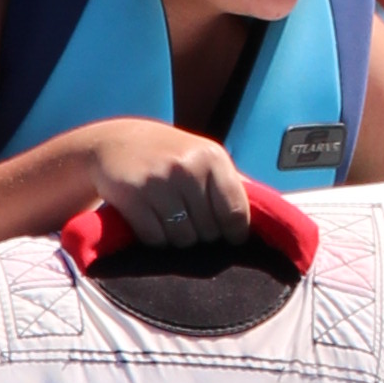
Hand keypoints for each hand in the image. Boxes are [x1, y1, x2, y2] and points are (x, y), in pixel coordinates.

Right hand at [62, 121, 250, 247]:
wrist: (114, 142)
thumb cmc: (168, 154)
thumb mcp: (203, 157)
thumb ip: (232, 185)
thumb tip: (269, 219)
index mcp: (213, 158)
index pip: (236, 214)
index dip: (233, 235)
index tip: (227, 239)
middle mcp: (188, 167)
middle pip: (209, 232)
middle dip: (202, 236)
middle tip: (188, 221)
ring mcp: (159, 181)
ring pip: (183, 239)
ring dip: (177, 239)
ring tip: (169, 220)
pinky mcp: (133, 196)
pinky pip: (155, 239)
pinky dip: (154, 239)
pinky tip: (150, 221)